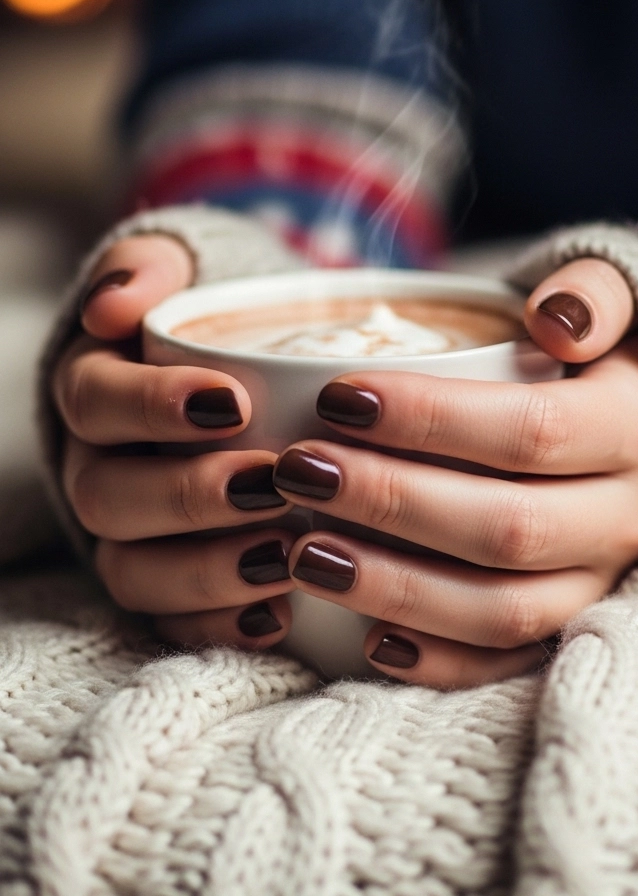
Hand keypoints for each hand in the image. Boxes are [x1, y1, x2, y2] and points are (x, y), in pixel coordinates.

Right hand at [54, 234, 296, 649]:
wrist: (246, 378)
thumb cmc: (214, 326)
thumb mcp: (184, 277)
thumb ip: (150, 269)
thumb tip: (116, 306)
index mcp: (93, 391)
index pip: (94, 401)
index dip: (154, 406)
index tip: (234, 401)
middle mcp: (96, 469)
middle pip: (108, 495)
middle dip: (189, 495)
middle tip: (271, 482)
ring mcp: (127, 536)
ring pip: (133, 570)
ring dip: (207, 570)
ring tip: (285, 554)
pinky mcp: (167, 587)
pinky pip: (172, 624)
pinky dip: (220, 626)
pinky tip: (280, 616)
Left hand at [272, 258, 637, 687]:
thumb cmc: (601, 360)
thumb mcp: (613, 305)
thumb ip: (593, 291)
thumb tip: (556, 318)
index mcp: (634, 429)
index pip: (530, 431)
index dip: (431, 420)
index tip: (337, 397)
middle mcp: (626, 517)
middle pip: (506, 528)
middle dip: (390, 503)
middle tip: (298, 471)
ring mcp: (600, 583)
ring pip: (502, 609)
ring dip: (396, 587)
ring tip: (303, 553)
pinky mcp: (570, 626)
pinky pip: (506, 662)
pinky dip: (438, 662)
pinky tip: (365, 640)